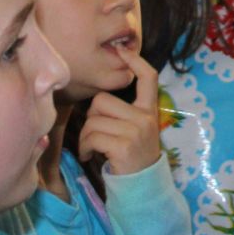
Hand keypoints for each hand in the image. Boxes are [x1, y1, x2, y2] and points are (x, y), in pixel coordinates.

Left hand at [76, 47, 162, 175]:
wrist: (142, 184)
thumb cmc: (132, 154)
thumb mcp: (136, 128)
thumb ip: (125, 112)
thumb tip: (99, 101)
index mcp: (149, 109)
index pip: (148, 77)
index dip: (136, 61)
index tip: (123, 50)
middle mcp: (145, 117)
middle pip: (102, 101)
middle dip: (91, 117)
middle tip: (95, 134)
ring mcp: (135, 131)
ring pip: (93, 120)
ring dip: (85, 136)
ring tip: (91, 147)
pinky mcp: (123, 146)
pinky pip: (92, 137)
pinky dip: (84, 147)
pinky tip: (89, 155)